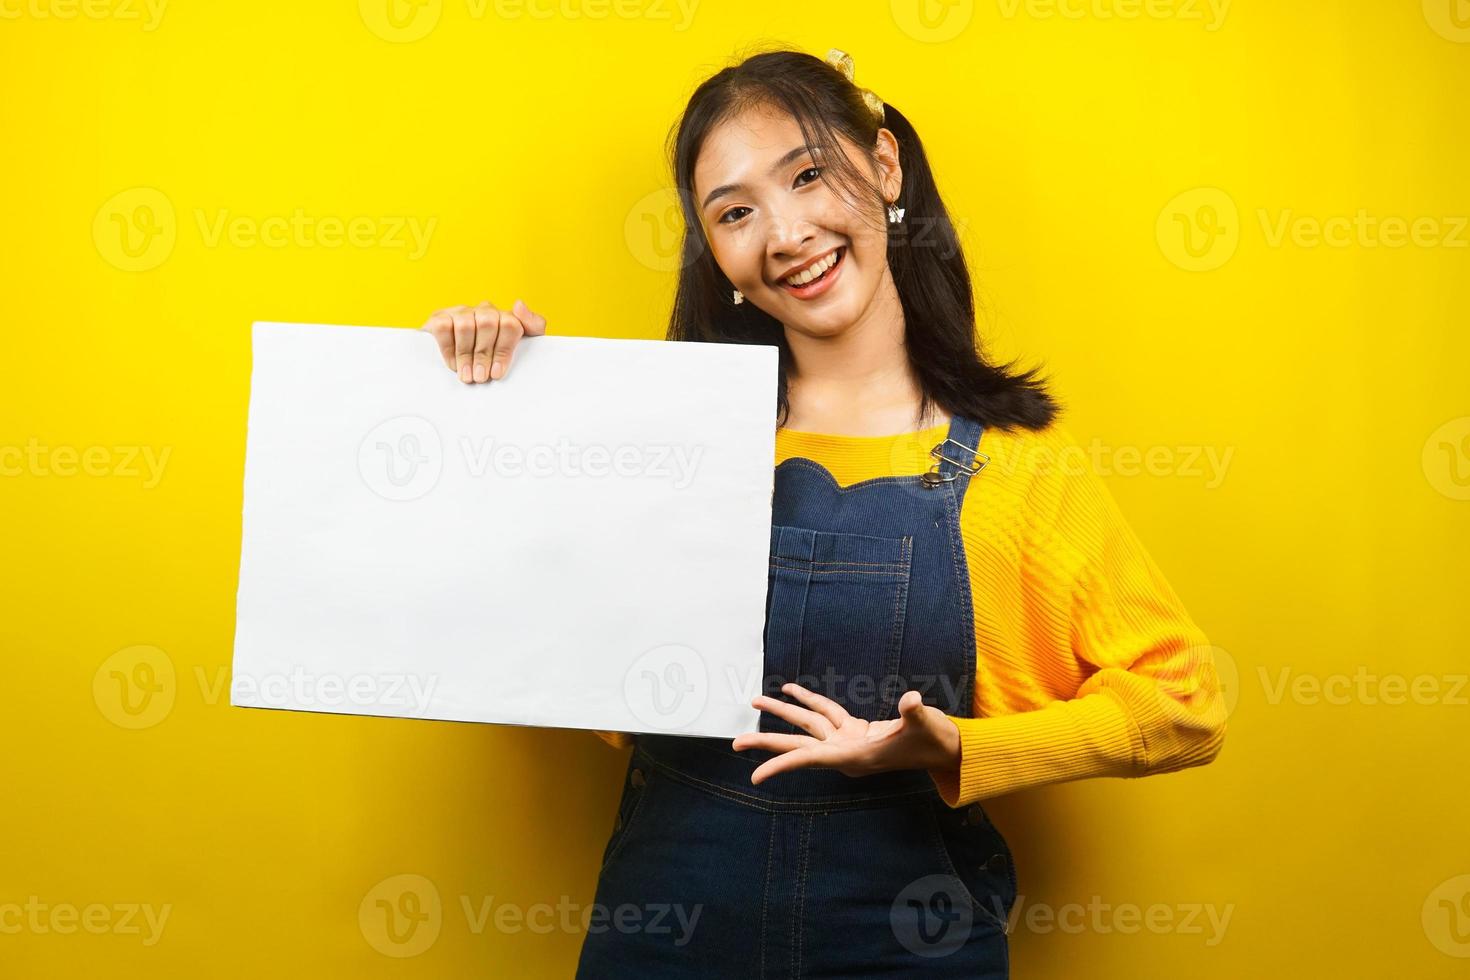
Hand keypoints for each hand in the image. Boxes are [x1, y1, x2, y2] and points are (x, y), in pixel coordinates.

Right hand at [420, 299, 547, 383]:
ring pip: (465, 325)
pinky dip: (448, 349)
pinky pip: (443, 327)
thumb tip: (519, 305)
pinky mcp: (440, 317)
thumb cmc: (494, 359)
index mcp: (505, 317)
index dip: (504, 351)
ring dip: (466, 354)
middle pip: (488, 323)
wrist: (458, 363)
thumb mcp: (521, 346)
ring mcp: (461, 312)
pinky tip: (453, 364)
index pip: (511, 324)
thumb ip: (533, 326)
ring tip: (468, 376)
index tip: (497, 373)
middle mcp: (484, 310)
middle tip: (481, 377)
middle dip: (484, 355)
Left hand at [732, 683, 960, 784]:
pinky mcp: (854, 730)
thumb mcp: (928, 726)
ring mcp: (848, 741)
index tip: (756, 776)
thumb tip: (912, 701)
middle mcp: (845, 752)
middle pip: (798, 747)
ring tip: (756, 699)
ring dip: (782, 713)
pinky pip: (824, 714)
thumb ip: (916, 714)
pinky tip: (791, 690)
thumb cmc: (936, 741)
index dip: (782, 765)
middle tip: (735, 743)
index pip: (811, 760)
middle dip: (767, 743)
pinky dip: (808, 702)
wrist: (945, 749)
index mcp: (855, 758)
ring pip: (807, 726)